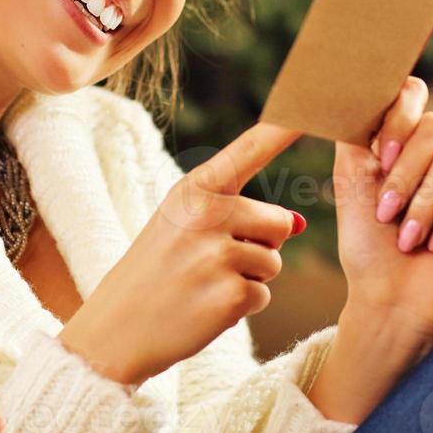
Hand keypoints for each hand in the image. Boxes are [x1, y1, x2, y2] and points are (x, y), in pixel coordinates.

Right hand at [59, 122, 305, 385]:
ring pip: (273, 261)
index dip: (285, 128)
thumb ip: (235, 213)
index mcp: (193, 189)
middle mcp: (206, 215)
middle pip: (278, 221)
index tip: (318, 103)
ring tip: (204, 283)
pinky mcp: (230, 296)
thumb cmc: (155, 270)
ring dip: (250, 277)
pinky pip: (263, 294)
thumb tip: (300, 222)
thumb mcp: (181, 224)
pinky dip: (242, 305)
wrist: (114, 329)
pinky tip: (205, 307)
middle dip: (261, 244)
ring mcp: (217, 255)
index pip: (250, 150)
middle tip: (212, 260)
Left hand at [330, 77, 432, 337]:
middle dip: (405, 173)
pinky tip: (432, 243)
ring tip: (407, 237)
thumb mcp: (351, 177)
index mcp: (402, 140)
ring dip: (423, 202)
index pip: (412, 94)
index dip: (399, 116)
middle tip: (386, 212)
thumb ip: (357, 127)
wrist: (389, 298)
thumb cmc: (367, 244)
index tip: (379, 155)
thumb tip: (358, 82)